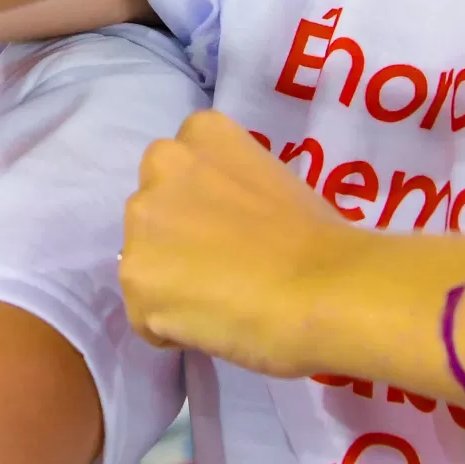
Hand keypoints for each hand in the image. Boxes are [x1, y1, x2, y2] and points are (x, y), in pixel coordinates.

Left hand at [122, 112, 358, 375]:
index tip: (235, 234)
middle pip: (153, 217)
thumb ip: (231, 192)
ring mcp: (143, 221)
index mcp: (201, 133)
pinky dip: (170, 330)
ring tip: (224, 303)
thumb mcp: (274, 183)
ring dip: (171, 288)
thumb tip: (220, 230)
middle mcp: (161, 164)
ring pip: (144, 267)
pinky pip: (144, 316)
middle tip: (226, 270)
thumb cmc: (320, 239)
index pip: (177, 175)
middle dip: (176, 244)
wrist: (328, 289)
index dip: (202, 212)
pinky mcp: (135, 278)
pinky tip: (214, 326)